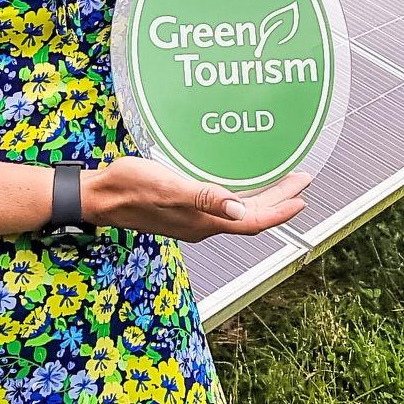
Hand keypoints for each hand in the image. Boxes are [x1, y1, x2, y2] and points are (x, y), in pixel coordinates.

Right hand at [85, 155, 312, 241]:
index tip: (302, 196)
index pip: (252, 223)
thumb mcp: (169, 188)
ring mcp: (193, 217)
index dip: (280, 211)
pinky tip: (243, 180)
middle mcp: (203, 224)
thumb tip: (240, 210)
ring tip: (283, 180)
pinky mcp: (184, 207)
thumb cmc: (131, 187)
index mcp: (203, 223)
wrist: (101, 194)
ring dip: (263, 196)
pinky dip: (241, 193)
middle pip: (250, 216)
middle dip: (279, 199)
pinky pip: (223, 203)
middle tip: (302, 179)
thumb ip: (204, 198)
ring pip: (239, 210)